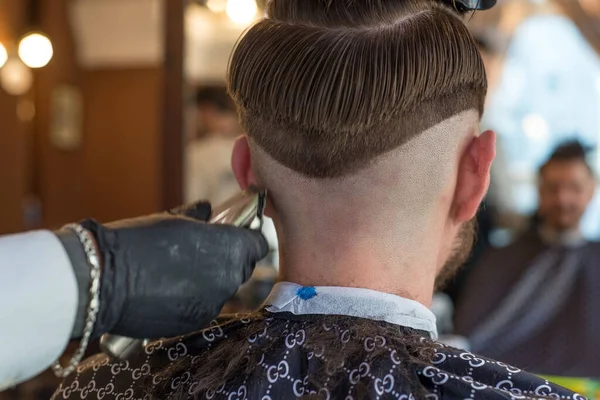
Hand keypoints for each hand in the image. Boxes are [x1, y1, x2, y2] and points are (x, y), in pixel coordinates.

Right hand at [79, 202, 267, 338]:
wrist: (105, 280)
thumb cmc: (139, 241)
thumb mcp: (173, 220)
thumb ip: (199, 216)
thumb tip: (207, 209)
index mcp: (230, 248)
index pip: (257, 244)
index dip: (245, 239)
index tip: (232, 235)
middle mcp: (229, 278)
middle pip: (242, 268)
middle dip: (228, 259)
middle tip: (204, 252)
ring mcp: (213, 303)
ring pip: (223, 289)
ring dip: (211, 281)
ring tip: (182, 272)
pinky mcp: (195, 322)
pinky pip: (204, 306)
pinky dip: (194, 299)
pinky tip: (171, 290)